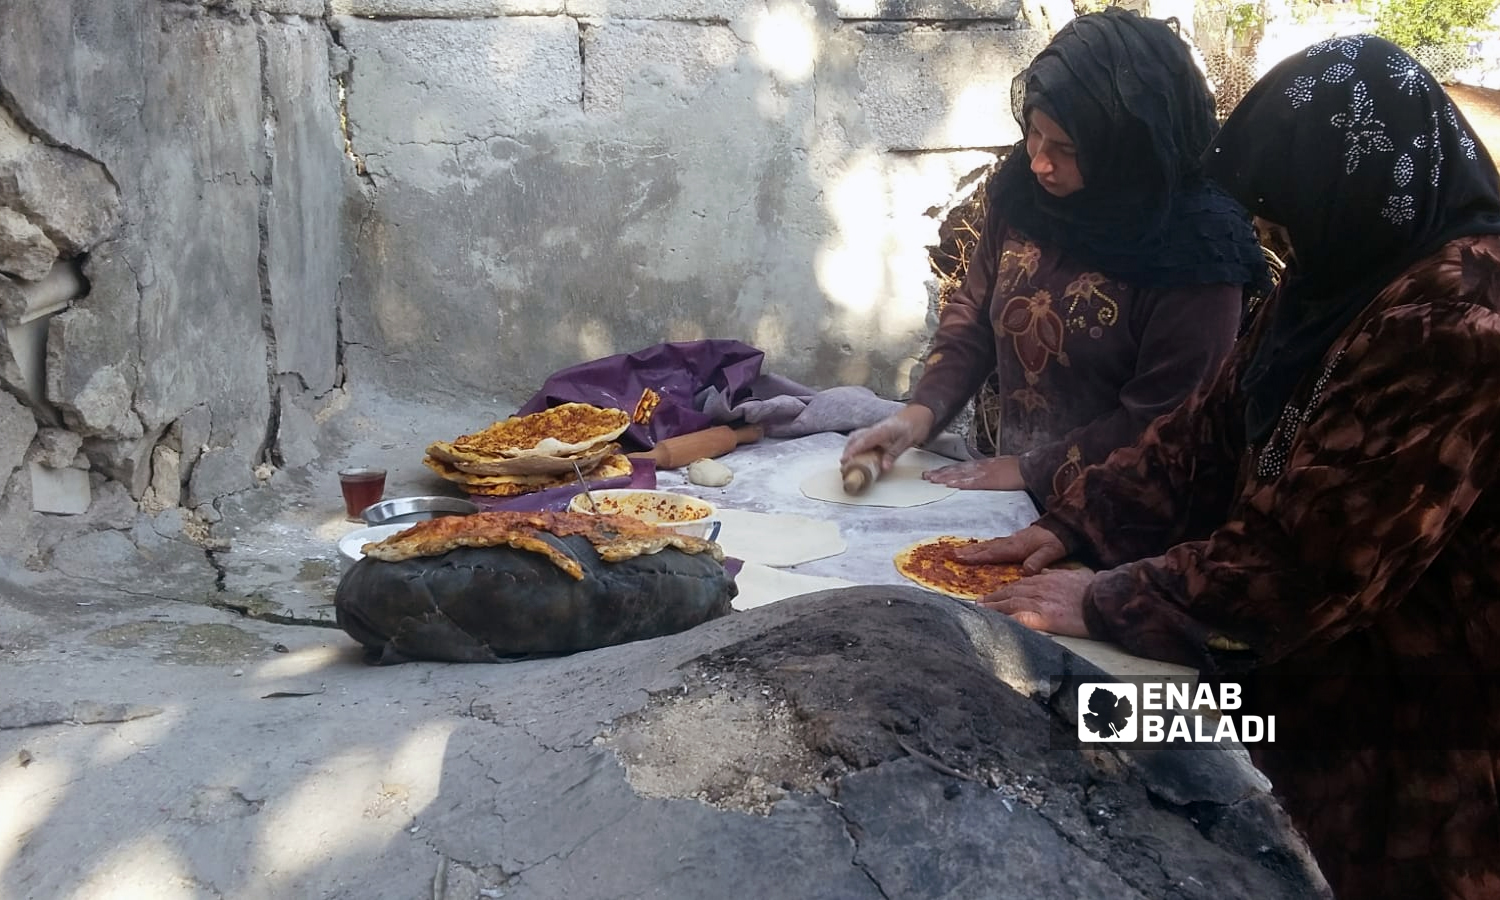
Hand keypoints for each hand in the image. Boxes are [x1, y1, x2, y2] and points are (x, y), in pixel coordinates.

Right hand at [842, 405, 934, 471]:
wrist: (921, 413)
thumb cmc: (915, 425)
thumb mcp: (907, 441)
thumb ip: (893, 453)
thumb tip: (883, 467)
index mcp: (881, 431)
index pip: (862, 441)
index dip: (852, 451)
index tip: (844, 460)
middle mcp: (876, 429)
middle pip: (856, 438)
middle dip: (847, 450)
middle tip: (843, 464)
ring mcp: (876, 429)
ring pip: (858, 437)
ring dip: (851, 447)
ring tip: (848, 460)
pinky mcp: (879, 431)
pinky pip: (864, 438)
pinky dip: (858, 445)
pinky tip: (859, 453)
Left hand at [923, 456, 1023, 490]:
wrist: (1029, 468)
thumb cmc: (1018, 470)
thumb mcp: (1000, 468)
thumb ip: (988, 473)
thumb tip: (979, 478)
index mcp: (983, 465)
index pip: (960, 467)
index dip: (946, 470)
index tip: (933, 473)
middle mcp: (980, 467)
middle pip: (956, 469)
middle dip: (940, 473)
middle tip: (925, 476)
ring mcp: (983, 472)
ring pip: (960, 474)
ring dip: (945, 476)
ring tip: (931, 479)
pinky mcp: (989, 480)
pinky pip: (971, 481)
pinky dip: (959, 482)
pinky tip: (949, 484)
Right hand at [956, 525, 1066, 573]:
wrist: (1066, 525)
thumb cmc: (1059, 540)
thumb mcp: (1052, 551)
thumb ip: (1038, 561)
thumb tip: (1025, 571)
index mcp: (1017, 547)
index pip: (993, 553)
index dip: (976, 557)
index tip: (959, 558)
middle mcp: (1012, 542)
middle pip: (987, 547)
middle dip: (969, 551)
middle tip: (952, 553)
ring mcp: (1014, 539)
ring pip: (990, 544)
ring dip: (975, 548)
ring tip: (961, 550)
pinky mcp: (1017, 539)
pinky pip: (997, 543)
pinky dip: (986, 546)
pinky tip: (984, 548)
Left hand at [977, 568, 1095, 636]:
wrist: (1105, 600)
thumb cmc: (1095, 589)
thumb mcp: (1076, 574)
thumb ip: (1059, 573)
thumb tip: (1048, 571)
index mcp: (1047, 578)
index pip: (1021, 583)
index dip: (1006, 589)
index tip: (996, 593)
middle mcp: (1040, 588)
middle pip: (1011, 592)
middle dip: (994, 597)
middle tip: (979, 602)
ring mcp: (1039, 602)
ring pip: (1010, 603)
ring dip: (993, 607)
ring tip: (980, 611)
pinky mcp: (1043, 617)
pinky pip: (1018, 619)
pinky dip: (1004, 620)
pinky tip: (995, 623)